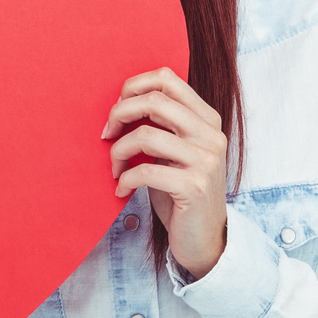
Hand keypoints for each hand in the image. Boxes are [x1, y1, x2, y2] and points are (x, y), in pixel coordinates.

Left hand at [102, 67, 227, 278]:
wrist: (205, 239)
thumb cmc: (181, 192)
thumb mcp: (175, 151)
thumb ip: (162, 125)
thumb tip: (121, 105)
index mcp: (207, 119)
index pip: (167, 79)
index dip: (133, 87)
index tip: (116, 110)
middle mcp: (211, 135)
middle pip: (154, 100)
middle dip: (120, 114)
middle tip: (106, 134)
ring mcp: (206, 161)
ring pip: (146, 135)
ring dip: (118, 152)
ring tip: (115, 168)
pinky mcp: (194, 187)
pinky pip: (145, 171)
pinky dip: (124, 179)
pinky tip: (121, 189)